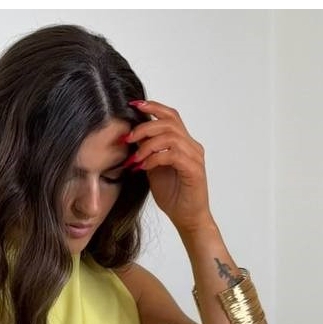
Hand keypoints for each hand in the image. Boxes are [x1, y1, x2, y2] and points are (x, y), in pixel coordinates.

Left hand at [120, 99, 212, 233]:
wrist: (187, 218)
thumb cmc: (173, 195)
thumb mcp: (153, 169)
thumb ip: (147, 152)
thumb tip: (131, 137)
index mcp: (184, 142)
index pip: (171, 116)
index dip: (153, 107)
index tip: (133, 105)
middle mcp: (192, 146)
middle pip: (169, 122)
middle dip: (144, 127)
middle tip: (127, 138)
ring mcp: (195, 157)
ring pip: (170, 137)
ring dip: (147, 145)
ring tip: (135, 158)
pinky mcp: (194, 170)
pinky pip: (172, 155)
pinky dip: (155, 158)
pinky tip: (144, 167)